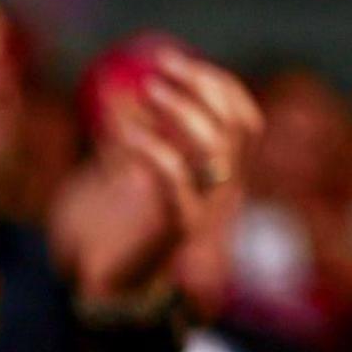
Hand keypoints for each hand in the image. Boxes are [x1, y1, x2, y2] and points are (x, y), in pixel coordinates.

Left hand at [50, 50, 259, 300]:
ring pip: (214, 149)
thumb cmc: (113, 229)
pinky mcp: (176, 229)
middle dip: (202, 87)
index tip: (176, 61)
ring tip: (145, 91)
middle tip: (160, 67)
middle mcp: (223, 191)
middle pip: (237, 127)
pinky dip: (148, 145)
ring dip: (182, 110)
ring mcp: (205, 211)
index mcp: (219, 175)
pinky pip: (172, 179)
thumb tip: (121, 84)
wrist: (107, 290)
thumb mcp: (124, 172)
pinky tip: (119, 134)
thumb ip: (133, 135)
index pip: (244, 119)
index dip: (218, 86)